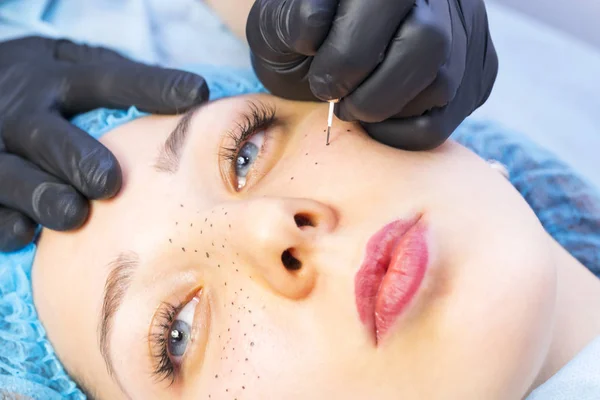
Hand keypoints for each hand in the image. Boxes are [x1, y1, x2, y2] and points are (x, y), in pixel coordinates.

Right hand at [0, 37, 208, 251]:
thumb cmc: (44, 87)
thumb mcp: (71, 66)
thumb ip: (121, 80)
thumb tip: (195, 98)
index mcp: (56, 77)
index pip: (108, 80)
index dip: (151, 87)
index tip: (196, 95)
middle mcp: (22, 111)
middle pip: (50, 135)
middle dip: (78, 158)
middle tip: (109, 182)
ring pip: (11, 174)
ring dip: (42, 195)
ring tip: (74, 215)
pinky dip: (3, 220)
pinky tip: (24, 231)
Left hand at [247, 0, 497, 149]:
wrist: (328, 51)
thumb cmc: (299, 40)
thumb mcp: (280, 23)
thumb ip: (294, 21)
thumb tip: (316, 29)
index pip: (384, 4)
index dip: (346, 56)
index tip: (323, 80)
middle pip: (428, 43)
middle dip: (373, 92)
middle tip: (342, 103)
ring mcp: (465, 33)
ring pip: (443, 83)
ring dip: (388, 112)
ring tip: (359, 107)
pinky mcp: (476, 73)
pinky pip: (448, 118)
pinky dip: (406, 134)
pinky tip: (381, 122)